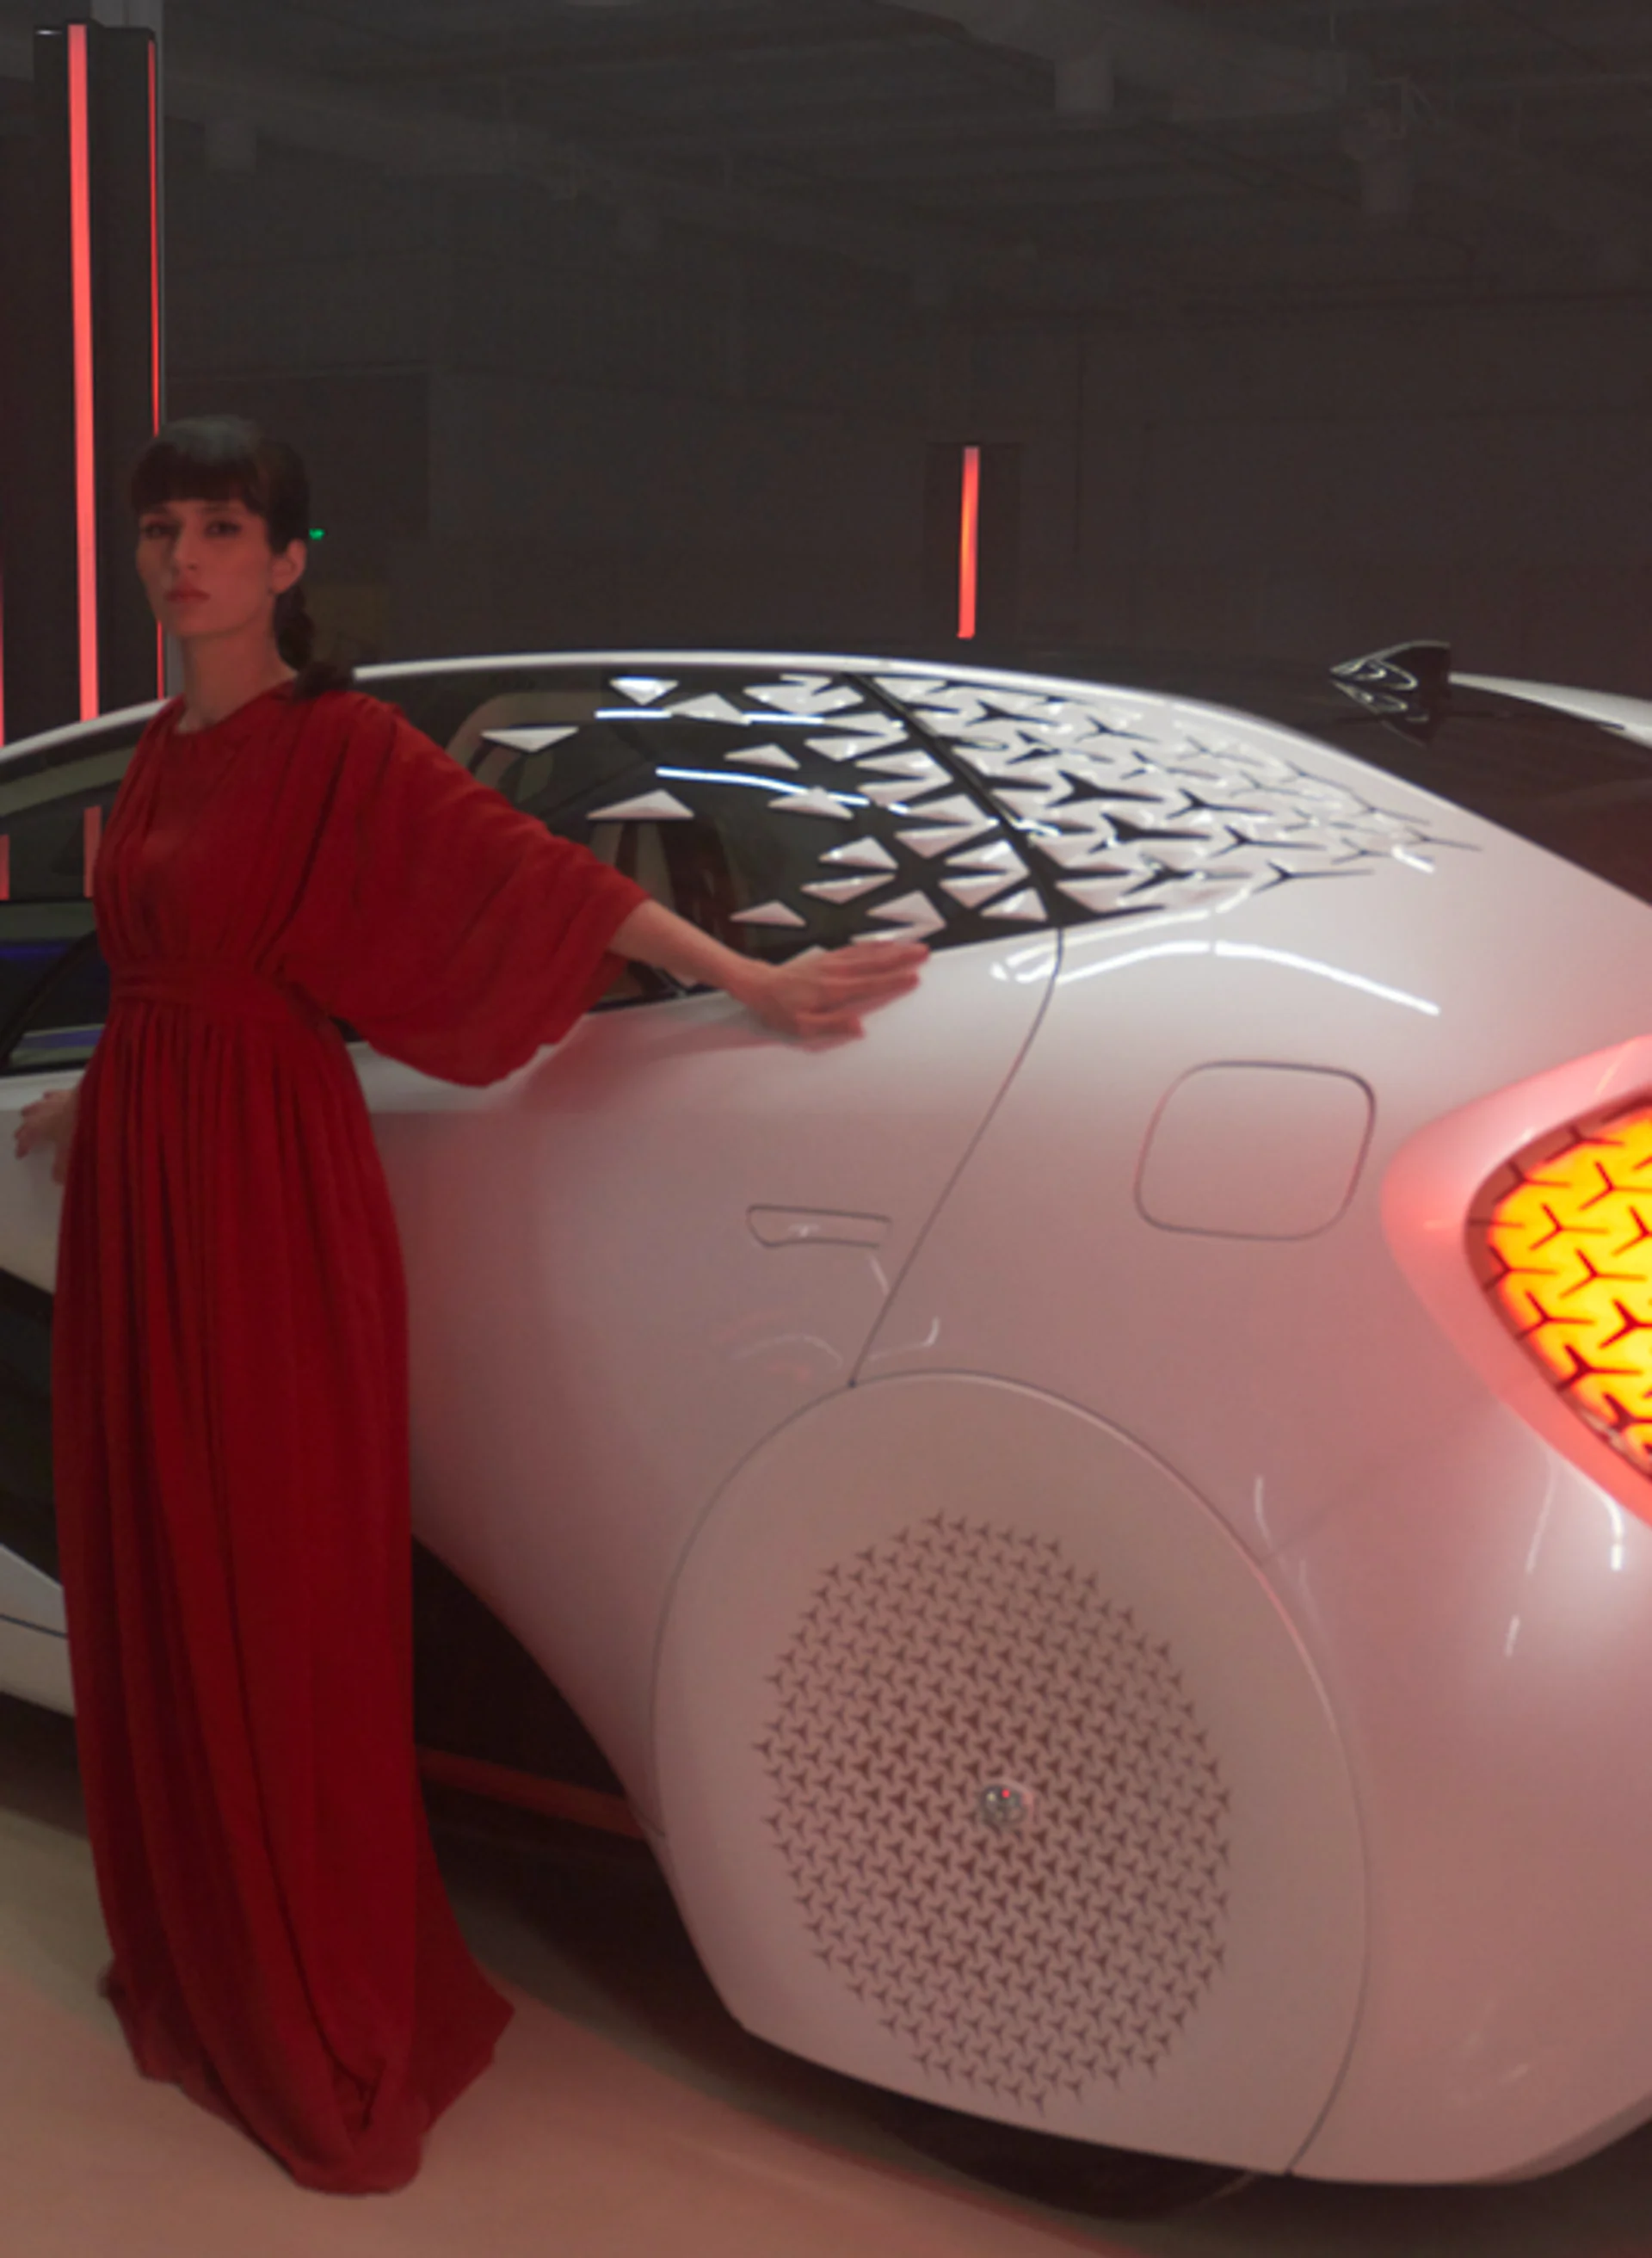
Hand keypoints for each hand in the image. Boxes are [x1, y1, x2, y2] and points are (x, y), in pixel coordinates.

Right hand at [14, 1087, 78, 1184]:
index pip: (26, 1139)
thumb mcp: (71, 1153)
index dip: (22, 1147)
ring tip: (29, 1112)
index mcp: (39, 1127)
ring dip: (32, 1110)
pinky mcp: (69, 1092)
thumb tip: (58, 1181)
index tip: (20, 1154)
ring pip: (37, 1105)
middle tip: (20, 1134)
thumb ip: (63, 1168)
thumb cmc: (79, 1128)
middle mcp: (43, 1112)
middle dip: (24, 1129)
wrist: (97, 1103)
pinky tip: (50, 1096)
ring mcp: (55, 1100)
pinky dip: (50, 1097)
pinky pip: (54, 1094)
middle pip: (27, 1120)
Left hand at [740, 941, 927, 1039]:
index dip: (893, 980)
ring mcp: (832, 962)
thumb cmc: (780, 1009)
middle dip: (902, 957)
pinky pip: (855, 948)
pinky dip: (873, 944)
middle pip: (875, 962)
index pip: (870, 984)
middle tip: (925, 952)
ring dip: (892, 948)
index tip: (915, 976)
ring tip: (913, 945)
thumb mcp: (801, 1027)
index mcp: (833, 990)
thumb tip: (859, 1027)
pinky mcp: (827, 957)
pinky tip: (885, 944)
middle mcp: (835, 972)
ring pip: (868, 952)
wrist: (760, 985)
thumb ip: (832, 1026)